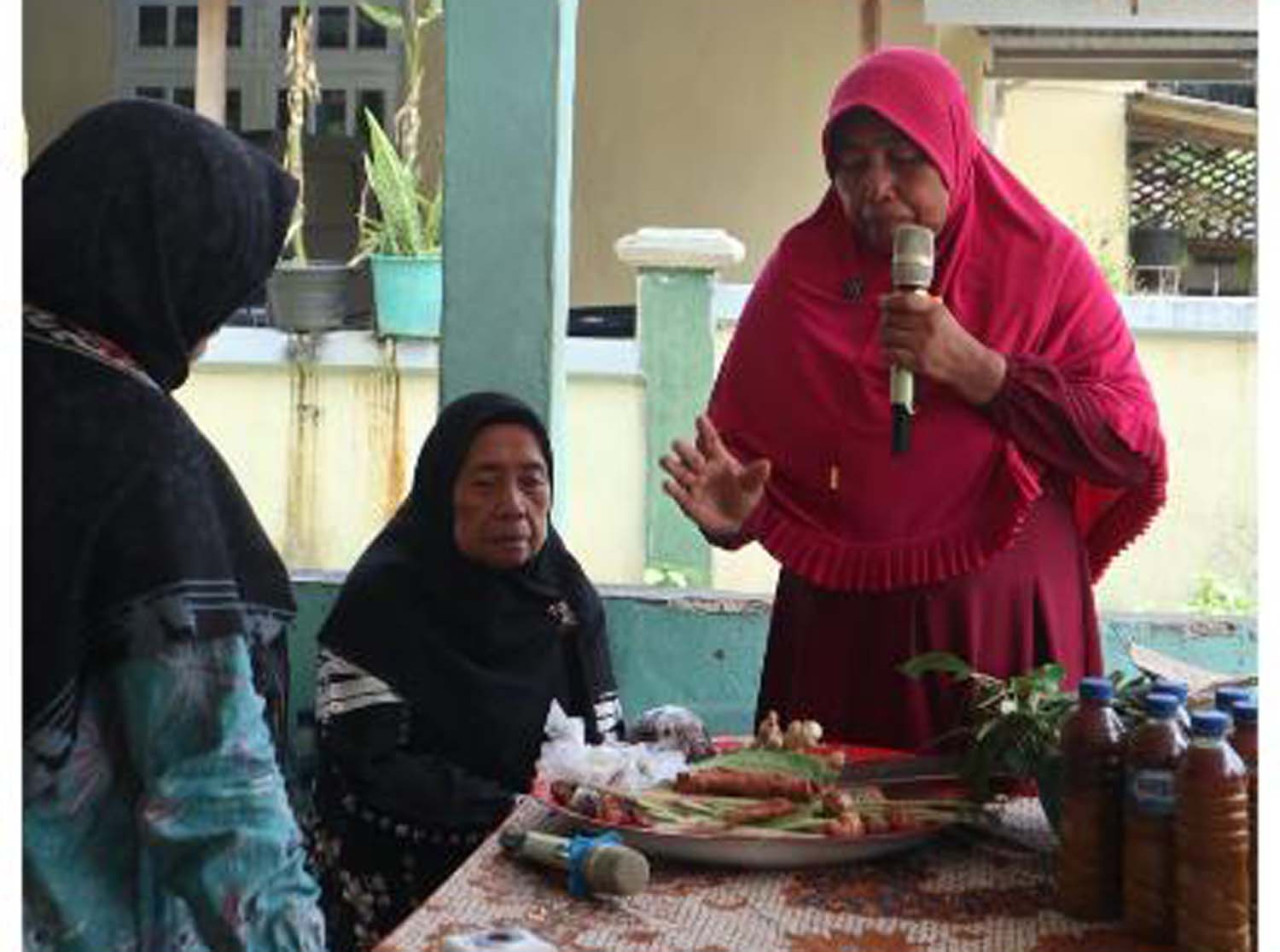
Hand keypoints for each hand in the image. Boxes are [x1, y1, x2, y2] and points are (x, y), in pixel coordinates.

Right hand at [660, 415, 770, 542]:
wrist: (737, 521)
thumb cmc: (744, 496)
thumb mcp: (752, 485)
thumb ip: (756, 474)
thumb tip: (766, 464)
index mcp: (718, 458)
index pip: (709, 440)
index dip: (704, 429)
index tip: (700, 418)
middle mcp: (701, 467)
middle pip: (687, 452)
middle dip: (686, 451)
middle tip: (698, 462)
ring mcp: (692, 483)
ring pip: (675, 468)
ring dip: (671, 465)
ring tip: (669, 462)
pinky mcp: (686, 500)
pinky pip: (675, 491)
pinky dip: (671, 488)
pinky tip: (669, 484)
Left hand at [879, 291, 1006, 404]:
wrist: (969, 364)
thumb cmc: (955, 340)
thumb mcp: (944, 315)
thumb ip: (924, 306)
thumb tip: (899, 298)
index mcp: (934, 311)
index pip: (904, 301)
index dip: (889, 300)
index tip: (882, 302)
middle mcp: (927, 326)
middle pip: (892, 318)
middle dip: (886, 321)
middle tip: (886, 323)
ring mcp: (922, 344)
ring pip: (889, 335)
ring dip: (885, 338)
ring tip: (888, 339)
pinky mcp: (918, 362)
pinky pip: (891, 354)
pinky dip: (887, 353)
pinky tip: (890, 353)